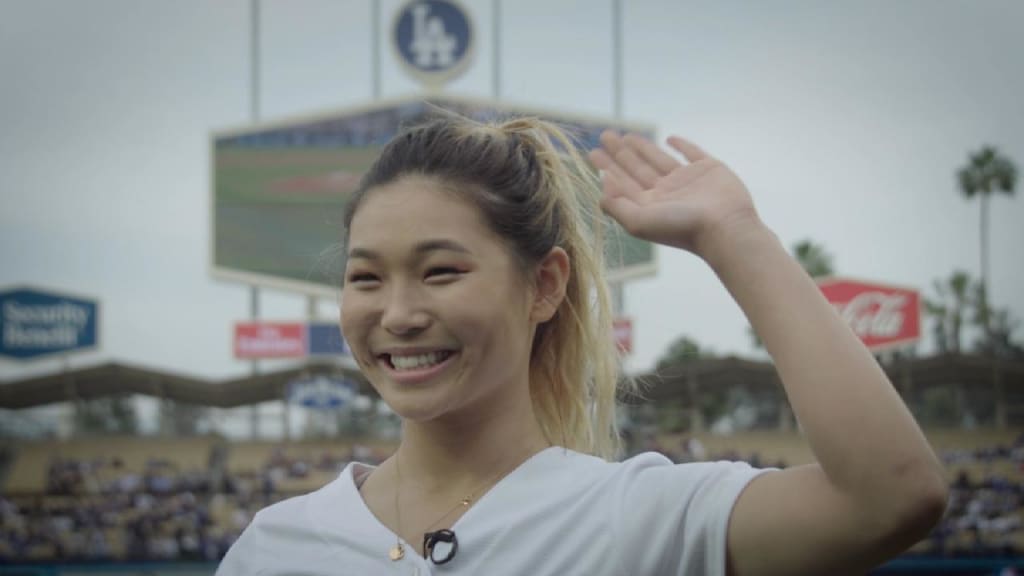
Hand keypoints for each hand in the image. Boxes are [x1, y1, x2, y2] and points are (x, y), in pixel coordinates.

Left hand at [588, 131, 762, 259]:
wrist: (724, 227)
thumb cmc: (681, 228)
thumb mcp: (639, 221)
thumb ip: (617, 206)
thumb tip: (601, 190)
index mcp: (649, 205)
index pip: (623, 182)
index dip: (607, 168)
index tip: (593, 153)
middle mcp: (666, 193)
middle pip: (636, 169)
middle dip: (619, 153)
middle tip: (604, 136)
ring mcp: (687, 181)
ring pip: (659, 159)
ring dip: (642, 148)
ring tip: (625, 136)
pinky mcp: (708, 170)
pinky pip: (692, 153)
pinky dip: (682, 145)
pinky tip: (669, 139)